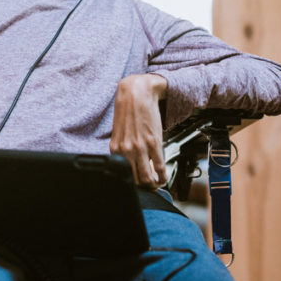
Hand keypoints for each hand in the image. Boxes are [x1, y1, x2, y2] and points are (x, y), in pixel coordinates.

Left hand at [110, 74, 167, 189]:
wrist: (137, 92)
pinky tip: (164, 177)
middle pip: (135, 180)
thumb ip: (123, 148)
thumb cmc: (128, 110)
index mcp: (116, 149)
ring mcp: (140, 148)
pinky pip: (160, 167)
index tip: (138, 186)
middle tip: (150, 188)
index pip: (122, 175)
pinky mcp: (154, 142)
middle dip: (144, 188)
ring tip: (158, 183)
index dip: (131, 184)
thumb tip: (131, 163)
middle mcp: (126, 151)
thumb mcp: (120, 132)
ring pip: (147, 178)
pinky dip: (163, 176)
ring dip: (154, 185)